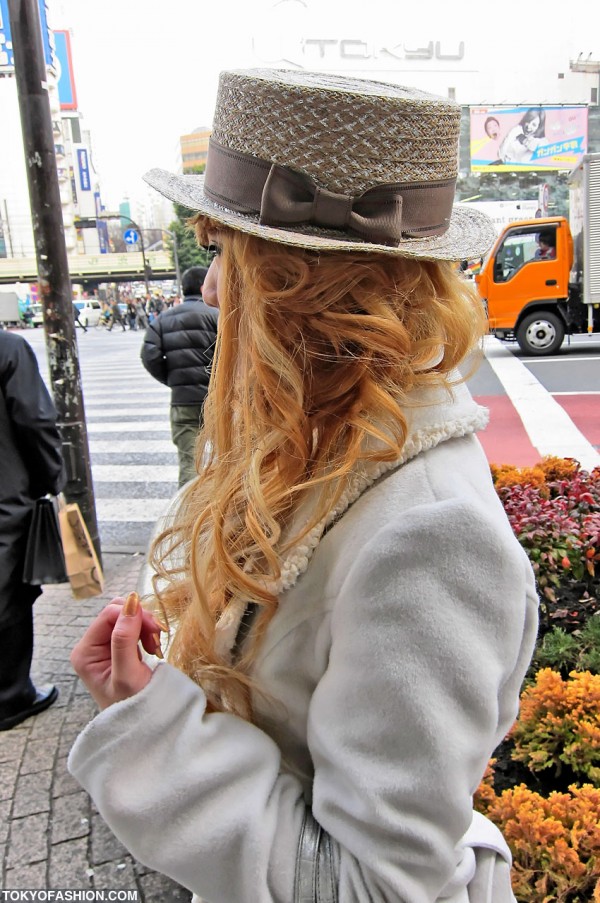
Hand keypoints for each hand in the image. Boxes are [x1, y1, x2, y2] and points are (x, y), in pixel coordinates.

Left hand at [70, 592, 164, 710]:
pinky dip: (145, 632)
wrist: (142, 728)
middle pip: (116, 613)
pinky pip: (131, 627)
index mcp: (85, 653)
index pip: (108, 615)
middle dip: (139, 619)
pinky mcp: (117, 649)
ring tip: (155, 646)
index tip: (155, 630)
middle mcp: (90, 647)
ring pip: (125, 617)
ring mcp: (103, 648)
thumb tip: (130, 603)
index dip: (133, 615)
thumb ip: (125, 639)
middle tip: (156, 637)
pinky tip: (152, 647)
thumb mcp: (127, 675)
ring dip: (144, 626)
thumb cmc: (132, 707)